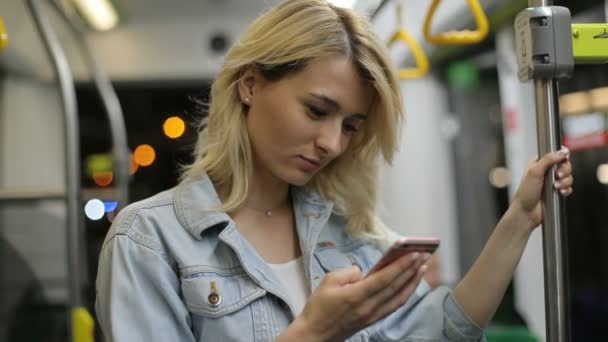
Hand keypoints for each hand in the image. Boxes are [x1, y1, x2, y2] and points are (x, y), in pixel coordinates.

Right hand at [282, 253, 427, 341]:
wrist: (315, 334)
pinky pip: (394, 306)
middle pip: (396, 287)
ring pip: (399, 297)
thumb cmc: (318, 307)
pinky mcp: (373, 320)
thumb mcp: (328, 281)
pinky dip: (405, 293)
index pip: (385, 278)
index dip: (402, 265)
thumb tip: (364, 272)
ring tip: (422, 268)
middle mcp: (368, 307)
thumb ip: (349, 272)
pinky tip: (410, 284)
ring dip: (412, 282)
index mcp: (356, 295)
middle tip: (424, 255)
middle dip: (412, 270)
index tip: (415, 254)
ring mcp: (373, 315)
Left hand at [512, 147, 572, 228]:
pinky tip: (560, 193)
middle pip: (565, 164)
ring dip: (565, 181)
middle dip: (565, 170)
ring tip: (556, 187)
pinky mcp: (557, 192)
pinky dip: (566, 190)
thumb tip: (561, 152)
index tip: (563, 160)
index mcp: (538, 164)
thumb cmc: (526, 193)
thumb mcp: (534, 172)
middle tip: (558, 176)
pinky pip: (569, 187)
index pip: (555, 154)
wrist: (526, 212)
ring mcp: (552, 182)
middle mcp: (546, 172)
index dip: (561, 156)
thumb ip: (548, 160)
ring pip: (568, 176)